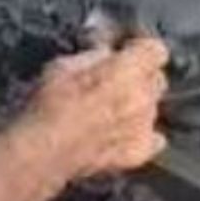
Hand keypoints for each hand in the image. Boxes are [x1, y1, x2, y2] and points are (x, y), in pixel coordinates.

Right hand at [25, 36, 169, 180]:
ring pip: (152, 108)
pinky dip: (140, 134)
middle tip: (114, 80)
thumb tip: (105, 50)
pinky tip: (121, 134)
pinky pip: (154, 138)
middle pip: (156, 79)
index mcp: (128, 70)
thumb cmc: (48, 107)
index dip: (140, 48)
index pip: (155, 50)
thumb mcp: (63, 65)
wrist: (42, 151)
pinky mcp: (138, 152)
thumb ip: (94, 54)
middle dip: (140, 76)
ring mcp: (143, 127)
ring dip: (138, 106)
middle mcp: (143, 97)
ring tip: (110, 111)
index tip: (126, 50)